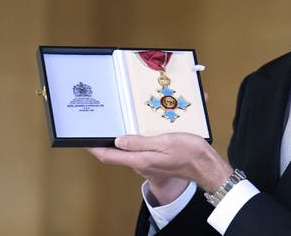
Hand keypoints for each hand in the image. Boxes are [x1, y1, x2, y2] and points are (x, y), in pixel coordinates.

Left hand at [89, 132, 232, 203]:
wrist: (207, 166)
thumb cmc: (190, 154)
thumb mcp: (165, 143)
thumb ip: (140, 142)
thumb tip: (118, 140)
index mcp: (141, 159)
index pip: (109, 156)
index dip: (94, 148)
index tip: (83, 140)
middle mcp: (142, 162)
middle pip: (117, 154)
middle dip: (106, 142)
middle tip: (100, 128)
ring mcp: (150, 162)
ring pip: (130, 150)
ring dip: (123, 139)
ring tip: (119, 124)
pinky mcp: (159, 159)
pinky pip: (143, 149)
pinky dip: (138, 139)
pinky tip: (144, 129)